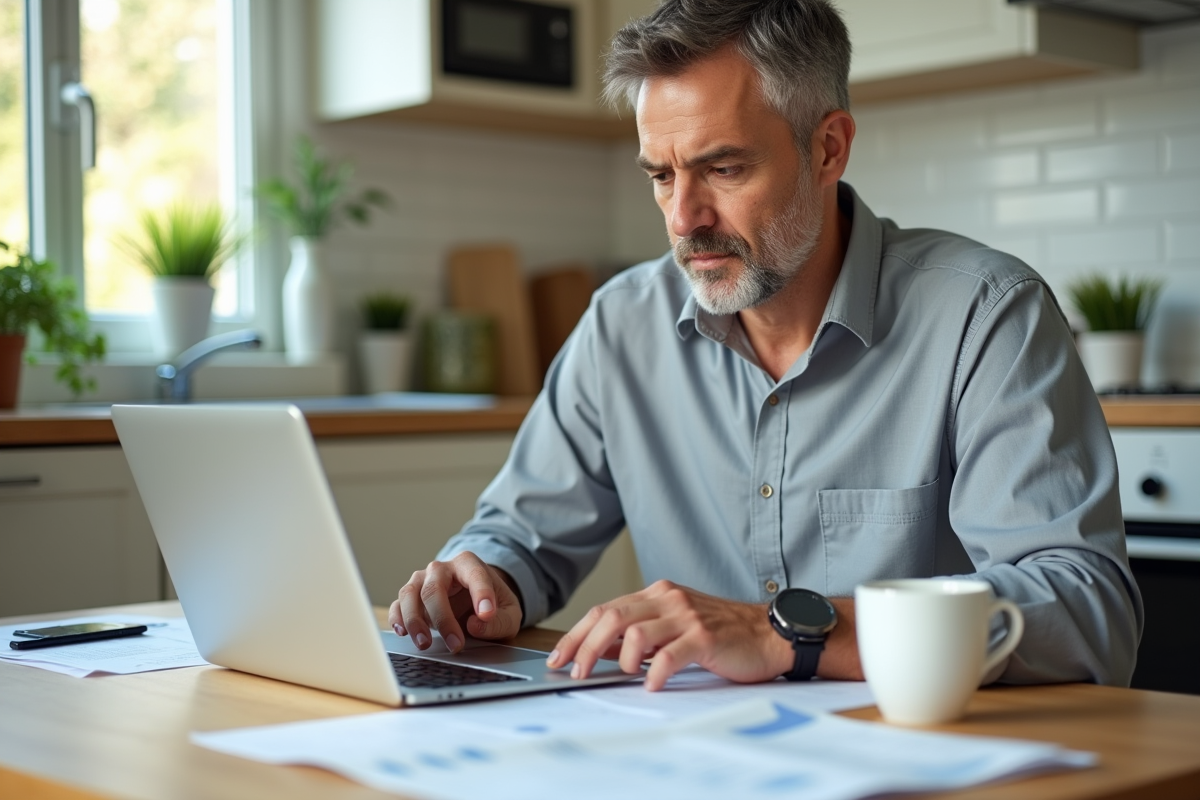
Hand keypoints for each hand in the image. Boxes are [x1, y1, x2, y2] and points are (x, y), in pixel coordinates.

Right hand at [388, 552, 521, 653]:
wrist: (476, 602)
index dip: (481, 593)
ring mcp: (422, 582)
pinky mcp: (410, 599)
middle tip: (456, 645)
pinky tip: (403, 633)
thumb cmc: (492, 605)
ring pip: (410, 593)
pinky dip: (397, 619)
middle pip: (435, 587)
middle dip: (444, 618)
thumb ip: (500, 620)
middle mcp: (442, 569)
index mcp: (469, 564)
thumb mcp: (508, 613)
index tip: (487, 614)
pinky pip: (398, 605)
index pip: (474, 574)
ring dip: (415, 620)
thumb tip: (476, 624)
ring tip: (425, 644)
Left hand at [546, 582, 863, 689]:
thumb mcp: (675, 625)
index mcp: (657, 594)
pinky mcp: (705, 637)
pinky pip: (671, 654)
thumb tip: (602, 652)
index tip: (559, 657)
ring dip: (621, 658)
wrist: (768, 633)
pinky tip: (652, 685)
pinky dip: (655, 672)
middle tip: (574, 670)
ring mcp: (686, 616)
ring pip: (635, 632)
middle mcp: (667, 600)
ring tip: (622, 675)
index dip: (577, 634)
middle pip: (612, 617)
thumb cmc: (721, 633)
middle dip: (585, 646)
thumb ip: (642, 633)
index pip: (605, 609)